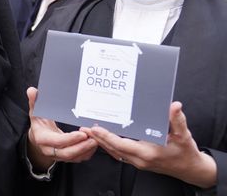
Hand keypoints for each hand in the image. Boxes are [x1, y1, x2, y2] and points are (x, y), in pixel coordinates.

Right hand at [26, 87, 97, 171]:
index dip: (70, 139)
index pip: (57, 141)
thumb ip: (34, 102)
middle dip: (82, 147)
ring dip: (87, 150)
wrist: (38, 138)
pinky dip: (87, 152)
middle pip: (67, 153)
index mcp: (42, 139)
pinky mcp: (66, 157)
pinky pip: (79, 158)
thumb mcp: (35, 112)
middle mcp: (50, 150)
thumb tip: (32, 91)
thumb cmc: (38, 124)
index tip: (82, 133)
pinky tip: (94, 144)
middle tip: (94, 139)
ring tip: (97, 140)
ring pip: (75, 157)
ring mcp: (59, 155)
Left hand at [85, 102, 215, 188]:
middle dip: (98, 138)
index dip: (107, 137)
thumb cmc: (186, 152)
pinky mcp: (137, 161)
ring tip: (89, 132)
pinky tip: (103, 138)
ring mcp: (137, 162)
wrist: (190, 169)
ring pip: (114, 152)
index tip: (95, 129)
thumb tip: (175, 106)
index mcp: (148, 153)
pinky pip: (119, 154)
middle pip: (113, 149)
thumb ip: (177, 120)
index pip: (121, 145)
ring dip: (101, 142)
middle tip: (85, 128)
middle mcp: (139, 159)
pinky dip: (109, 146)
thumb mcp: (184, 135)